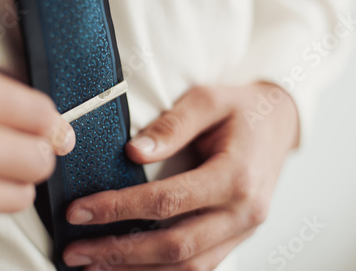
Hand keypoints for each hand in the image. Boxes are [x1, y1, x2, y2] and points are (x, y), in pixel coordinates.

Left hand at [63, 83, 298, 269]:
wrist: (278, 123)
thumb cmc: (241, 109)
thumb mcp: (208, 100)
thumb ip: (172, 126)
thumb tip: (133, 153)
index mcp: (236, 177)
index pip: (167, 201)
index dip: (118, 209)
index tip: (79, 211)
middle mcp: (243, 213)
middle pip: (175, 247)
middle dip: (120, 253)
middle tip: (76, 252)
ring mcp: (242, 230)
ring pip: (187, 266)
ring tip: (93, 267)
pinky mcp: (236, 236)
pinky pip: (198, 265)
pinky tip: (130, 268)